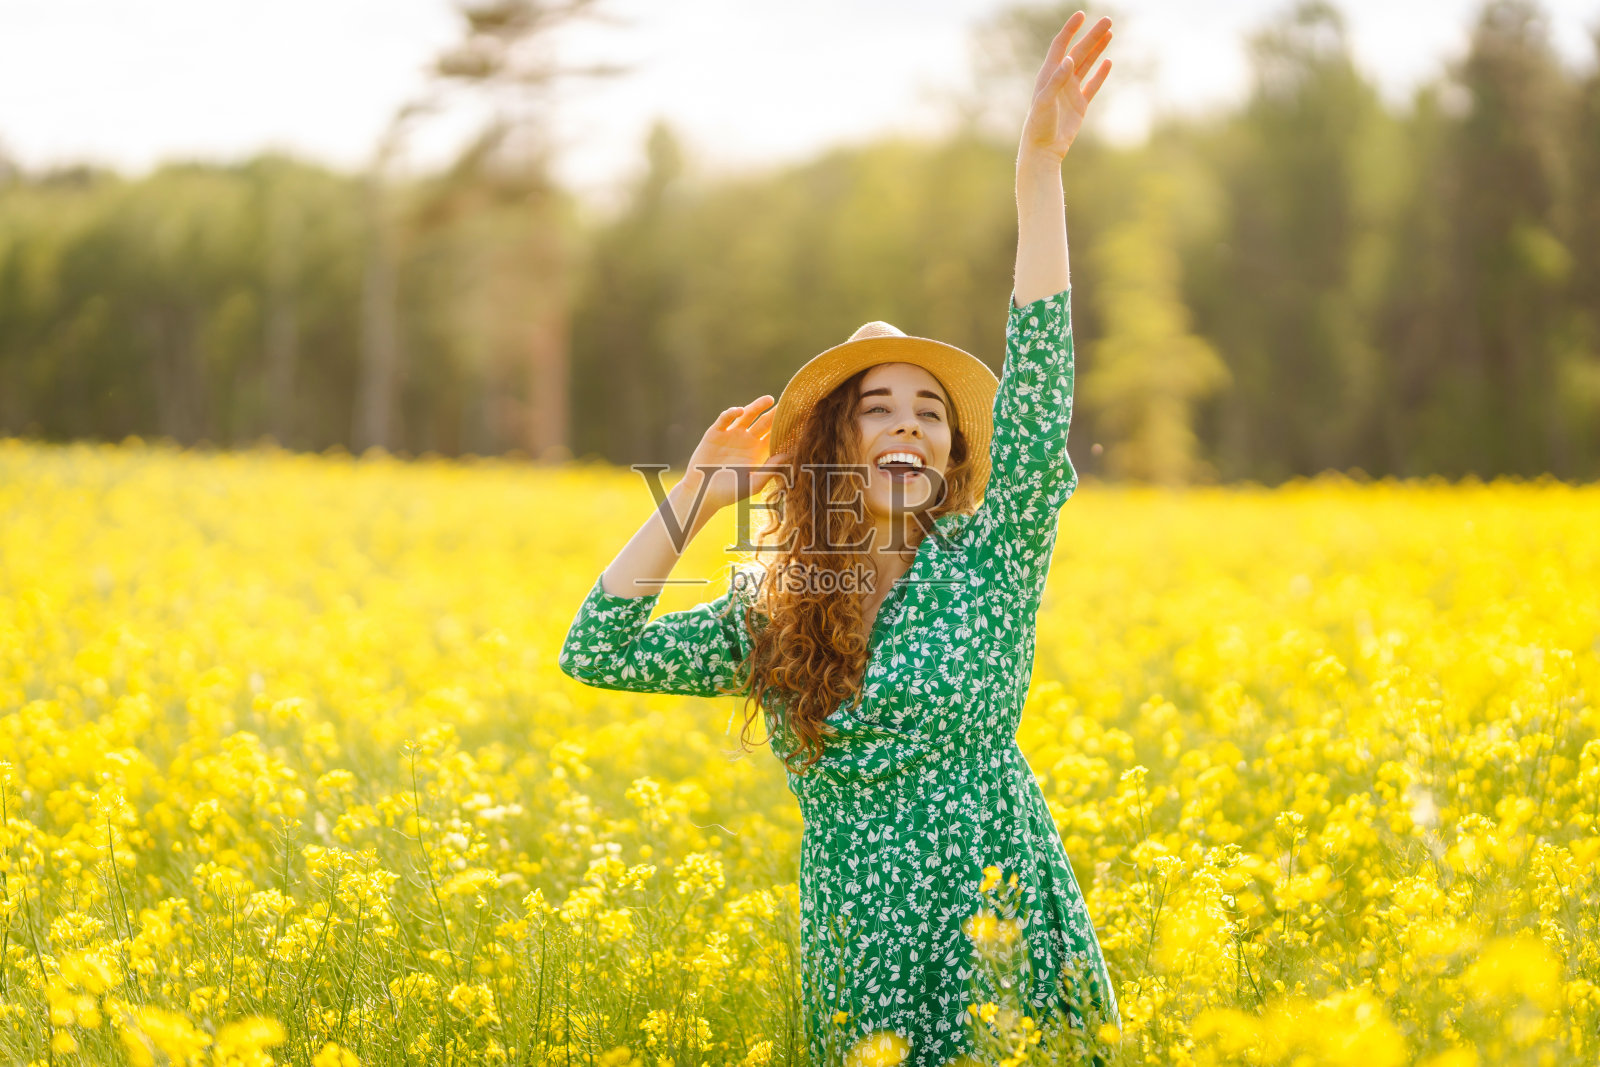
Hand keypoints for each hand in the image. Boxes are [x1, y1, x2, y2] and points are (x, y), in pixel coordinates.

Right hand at [683, 396, 791, 512]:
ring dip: (757, 406)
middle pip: (764, 422)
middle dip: (775, 413)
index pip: (775, 435)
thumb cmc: (729, 493)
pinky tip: (740, 411)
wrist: (702, 494)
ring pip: (747, 415)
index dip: (785, 427)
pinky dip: (731, 413)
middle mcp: (746, 441)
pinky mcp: (715, 433)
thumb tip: (788, 456)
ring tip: (769, 400)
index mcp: (758, 452)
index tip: (800, 419)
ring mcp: (731, 435)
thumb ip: (769, 470)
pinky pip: (725, 419)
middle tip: (789, 403)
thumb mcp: (753, 484)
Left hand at [1019, 11, 1112, 161]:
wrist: (1044, 149)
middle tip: (1108, 20)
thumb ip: (1057, 80)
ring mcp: (1071, 92)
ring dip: (1098, 49)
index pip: (1060, 46)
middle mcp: (1060, 80)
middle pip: (1078, 52)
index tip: (1080, 15)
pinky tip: (1108, 62)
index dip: (1070, 30)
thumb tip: (1068, 58)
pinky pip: (1092, 85)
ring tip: (1110, 33)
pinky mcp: (1080, 105)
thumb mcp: (1044, 101)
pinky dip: (1100, 74)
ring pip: (1087, 65)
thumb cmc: (1039, 126)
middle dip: (1092, 36)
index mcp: (1049, 75)